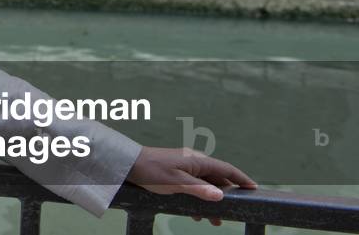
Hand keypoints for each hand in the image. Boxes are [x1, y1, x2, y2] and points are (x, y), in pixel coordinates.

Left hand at [127, 146, 257, 226]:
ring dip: (210, 201)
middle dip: (225, 197)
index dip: (241, 179)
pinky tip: (195, 213)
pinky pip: (193, 186)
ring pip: (205, 185)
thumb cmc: (151, 171)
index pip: (226, 168)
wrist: (127, 163)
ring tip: (213, 221)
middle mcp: (193, 161)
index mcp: (196, 160)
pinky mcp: (176, 172)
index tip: (254, 188)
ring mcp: (184, 166)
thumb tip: (221, 195)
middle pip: (217, 179)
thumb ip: (199, 189)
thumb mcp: (176, 183)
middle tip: (230, 215)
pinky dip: (198, 199)